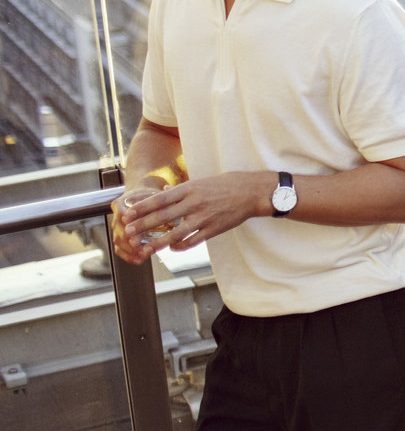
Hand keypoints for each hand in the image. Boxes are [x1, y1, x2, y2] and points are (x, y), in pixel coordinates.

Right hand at [111, 184, 167, 263]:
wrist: (145, 200)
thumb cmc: (151, 196)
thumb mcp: (154, 193)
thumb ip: (159, 194)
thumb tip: (167, 189)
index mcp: (121, 203)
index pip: (121, 214)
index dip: (128, 223)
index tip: (136, 229)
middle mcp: (117, 216)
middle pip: (119, 230)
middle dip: (129, 239)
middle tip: (138, 245)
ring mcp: (117, 228)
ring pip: (118, 241)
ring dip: (130, 250)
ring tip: (142, 255)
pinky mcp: (121, 237)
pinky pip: (120, 249)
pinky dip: (128, 256)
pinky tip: (139, 260)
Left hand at [116, 172, 272, 253]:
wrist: (252, 192)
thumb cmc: (226, 184)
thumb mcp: (201, 181)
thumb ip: (181, 189)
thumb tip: (162, 192)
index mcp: (190, 189)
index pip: (160, 199)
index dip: (142, 208)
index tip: (127, 214)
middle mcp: (195, 203)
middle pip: (163, 217)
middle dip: (143, 225)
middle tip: (128, 233)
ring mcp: (204, 217)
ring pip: (175, 233)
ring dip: (157, 242)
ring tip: (144, 249)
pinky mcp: (214, 229)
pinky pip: (193, 241)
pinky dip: (180, 246)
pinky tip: (171, 248)